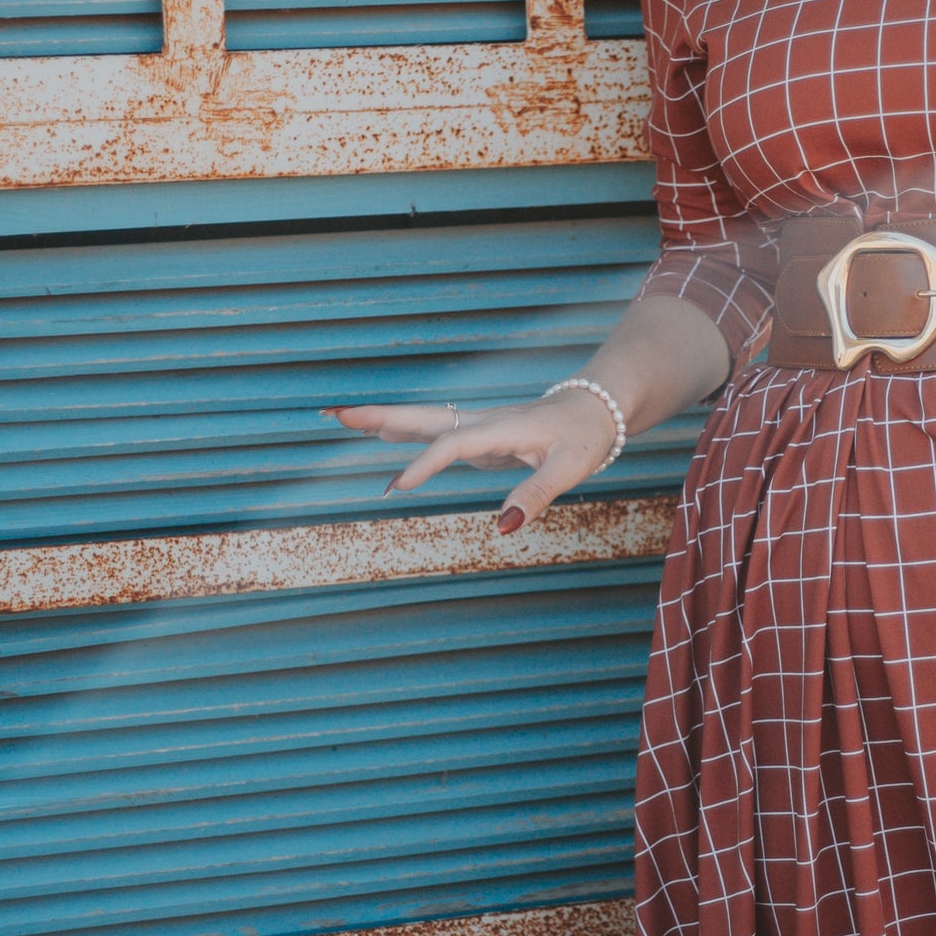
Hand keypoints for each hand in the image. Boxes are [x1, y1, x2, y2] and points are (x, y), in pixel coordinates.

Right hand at [324, 393, 621, 531]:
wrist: (599, 407)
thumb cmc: (585, 435)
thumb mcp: (569, 467)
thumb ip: (534, 495)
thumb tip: (502, 528)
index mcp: (500, 428)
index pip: (452, 444)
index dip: (423, 464)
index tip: (394, 487)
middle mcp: (483, 422)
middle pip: (424, 417)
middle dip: (379, 416)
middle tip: (335, 414)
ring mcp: (479, 428)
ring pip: (425, 422)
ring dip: (384, 421)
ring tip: (341, 419)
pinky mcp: (482, 437)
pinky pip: (436, 435)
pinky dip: (405, 435)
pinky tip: (384, 447)